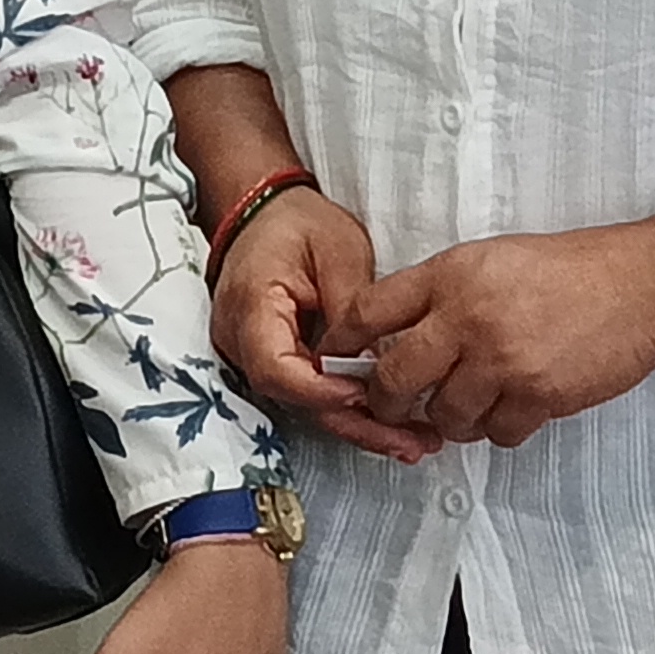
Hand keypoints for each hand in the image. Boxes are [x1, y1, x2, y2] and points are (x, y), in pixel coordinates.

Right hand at [211, 187, 434, 463]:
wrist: (267, 212)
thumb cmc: (298, 224)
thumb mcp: (340, 255)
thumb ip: (354, 315)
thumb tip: (376, 368)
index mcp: (251, 306)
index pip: (276, 369)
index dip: (322, 392)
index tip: (367, 394)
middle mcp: (240, 339)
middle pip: (292, 399)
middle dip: (354, 423)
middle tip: (411, 440)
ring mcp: (251, 353)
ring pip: (302, 404)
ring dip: (357, 424)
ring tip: (414, 440)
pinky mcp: (272, 359)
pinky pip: (306, 393)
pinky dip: (346, 409)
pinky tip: (390, 425)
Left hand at [328, 221, 654, 446]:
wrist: (640, 287)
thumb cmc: (565, 270)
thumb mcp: (487, 259)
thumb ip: (438, 292)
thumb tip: (393, 333)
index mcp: (450, 277)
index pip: (368, 311)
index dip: (343, 341)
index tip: (336, 359)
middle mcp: (467, 319)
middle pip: (394, 378)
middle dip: (385, 400)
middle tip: (392, 404)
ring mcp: (502, 361)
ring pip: (445, 415)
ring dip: (450, 418)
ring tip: (467, 402)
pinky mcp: (539, 396)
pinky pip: (495, 433)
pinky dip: (498, 429)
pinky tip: (510, 408)